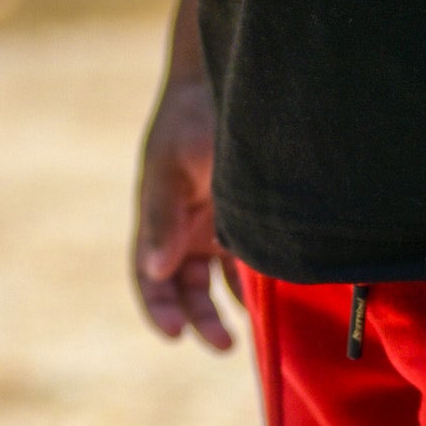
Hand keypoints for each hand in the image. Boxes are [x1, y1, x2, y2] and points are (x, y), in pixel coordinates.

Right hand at [133, 77, 237, 350]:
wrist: (233, 80)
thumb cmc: (192, 118)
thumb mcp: (172, 165)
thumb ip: (162, 217)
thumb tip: (154, 269)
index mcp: (161, 221)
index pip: (150, 277)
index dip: (159, 308)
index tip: (176, 334)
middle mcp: (188, 232)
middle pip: (188, 290)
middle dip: (202, 320)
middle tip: (224, 345)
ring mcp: (221, 229)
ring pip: (223, 285)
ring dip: (233, 312)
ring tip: (251, 333)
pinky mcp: (253, 225)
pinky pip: (256, 267)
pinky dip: (261, 288)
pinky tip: (274, 302)